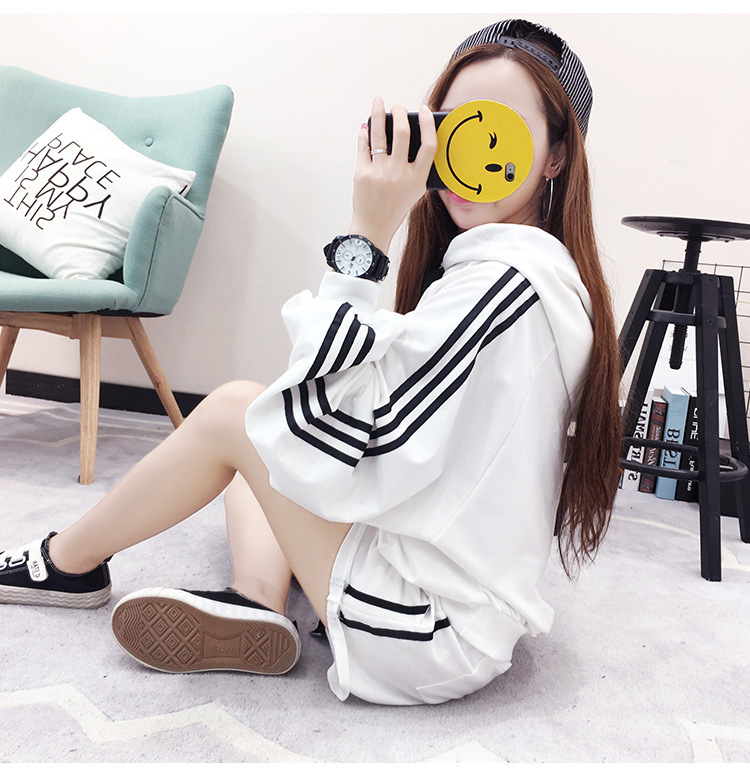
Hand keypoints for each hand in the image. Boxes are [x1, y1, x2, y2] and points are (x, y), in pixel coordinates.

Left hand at [348, 97, 436, 254]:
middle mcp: (400, 174)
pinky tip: (366, 127)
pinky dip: (364, 133)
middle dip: (399, 113)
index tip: (424, 110)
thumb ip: (416, 167)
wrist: (373, 227)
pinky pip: (364, 146)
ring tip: (378, 102)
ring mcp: (380, 173)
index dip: (428, 124)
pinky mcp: (362, 173)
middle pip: (403, 134)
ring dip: (378, 113)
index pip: (429, 146)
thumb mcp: (414, 191)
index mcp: (417, 179)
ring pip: (380, 134)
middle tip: (397, 107)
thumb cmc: (395, 207)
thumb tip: (409, 134)